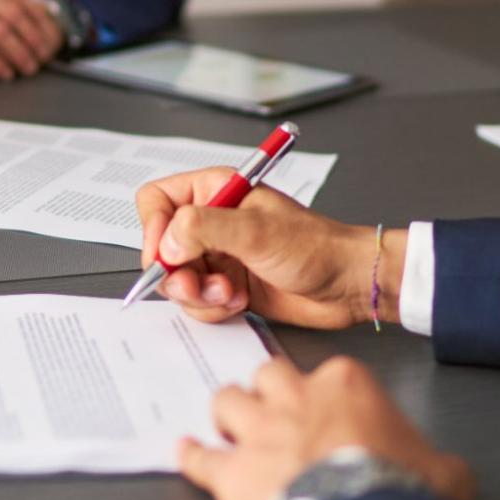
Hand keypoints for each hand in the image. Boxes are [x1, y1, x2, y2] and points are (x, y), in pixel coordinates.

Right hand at [135, 168, 400, 328]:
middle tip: (198, 285)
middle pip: (161, 247)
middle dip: (177, 273)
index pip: (157, 201)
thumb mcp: (256, 231)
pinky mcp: (227, 285)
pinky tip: (240, 302)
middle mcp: (212, 222)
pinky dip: (212, 307)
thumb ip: (204, 228)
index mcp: (215, 191)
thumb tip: (165, 243)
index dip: (153, 229)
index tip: (165, 256)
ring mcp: (218, 255)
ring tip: (230, 294)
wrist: (347, 285)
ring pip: (177, 279)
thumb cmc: (315, 247)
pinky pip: (197, 300)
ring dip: (198, 294)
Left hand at [179, 356, 474, 499]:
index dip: (326, 394)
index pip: (329, 371)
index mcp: (346, 385)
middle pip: (268, 374)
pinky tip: (185, 453)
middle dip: (268, 391)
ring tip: (230, 426)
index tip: (329, 410)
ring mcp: (260, 432)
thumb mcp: (444, 472)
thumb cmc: (401, 494)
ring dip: (227, 415)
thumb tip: (446, 471)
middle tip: (272, 409)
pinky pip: (200, 457)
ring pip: (227, 400)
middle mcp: (296, 398)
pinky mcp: (233, 473)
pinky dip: (192, 456)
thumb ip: (437, 460)